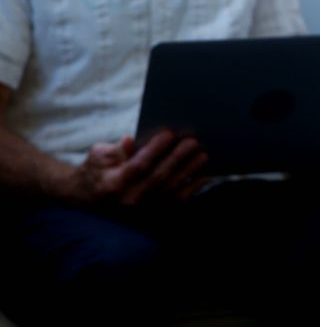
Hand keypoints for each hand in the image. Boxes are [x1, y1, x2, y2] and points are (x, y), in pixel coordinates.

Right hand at [70, 130, 207, 204]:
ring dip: (189, 171)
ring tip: (202, 154)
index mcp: (112, 184)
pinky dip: (192, 189)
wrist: (89, 198)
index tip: (169, 132)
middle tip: (193, 140)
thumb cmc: (96, 170)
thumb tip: (130, 140)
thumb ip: (115, 149)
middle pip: (158, 177)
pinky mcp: (153, 214)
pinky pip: (177, 202)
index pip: (137, 165)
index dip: (154, 149)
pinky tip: (203, 175)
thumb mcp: (98, 156)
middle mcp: (128, 200)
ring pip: (171, 190)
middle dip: (177, 157)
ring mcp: (142, 210)